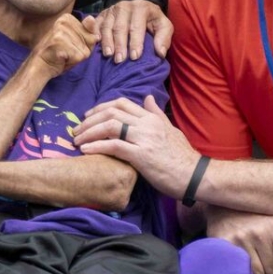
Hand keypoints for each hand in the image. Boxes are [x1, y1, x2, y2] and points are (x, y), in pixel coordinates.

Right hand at [31, 13, 99, 76]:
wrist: (39, 66)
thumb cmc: (58, 54)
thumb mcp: (77, 41)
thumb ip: (88, 31)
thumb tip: (92, 19)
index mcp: (67, 18)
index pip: (91, 33)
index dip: (83, 45)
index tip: (69, 46)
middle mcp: (64, 21)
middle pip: (90, 41)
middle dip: (81, 51)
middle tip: (66, 52)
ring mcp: (61, 31)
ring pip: (85, 50)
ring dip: (76, 58)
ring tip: (63, 56)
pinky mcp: (60, 42)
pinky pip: (79, 57)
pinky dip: (72, 62)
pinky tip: (61, 59)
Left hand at [74, 95, 196, 196]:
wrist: (195, 176)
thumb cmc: (182, 156)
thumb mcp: (170, 129)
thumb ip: (156, 114)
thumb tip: (148, 97)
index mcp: (152, 118)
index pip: (121, 103)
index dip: (101, 107)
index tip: (88, 116)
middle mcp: (146, 124)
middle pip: (112, 112)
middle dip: (90, 119)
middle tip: (77, 129)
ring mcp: (144, 138)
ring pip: (110, 126)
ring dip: (89, 132)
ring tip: (77, 140)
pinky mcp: (141, 156)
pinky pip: (114, 146)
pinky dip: (97, 146)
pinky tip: (86, 150)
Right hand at [95, 0, 173, 61]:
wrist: (139, 7)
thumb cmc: (152, 20)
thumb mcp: (163, 25)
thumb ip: (164, 38)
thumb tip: (160, 53)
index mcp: (141, 7)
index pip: (137, 26)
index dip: (136, 42)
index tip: (135, 57)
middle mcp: (125, 6)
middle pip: (120, 27)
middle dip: (120, 44)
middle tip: (120, 60)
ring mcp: (112, 9)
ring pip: (107, 26)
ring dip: (107, 41)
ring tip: (108, 55)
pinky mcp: (103, 14)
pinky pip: (97, 23)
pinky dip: (95, 33)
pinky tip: (96, 43)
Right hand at [205, 206, 272, 273]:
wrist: (221, 204)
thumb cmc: (254, 214)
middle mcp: (258, 233)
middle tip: (266, 255)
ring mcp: (240, 240)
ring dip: (258, 270)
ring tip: (253, 255)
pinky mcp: (225, 246)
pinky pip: (241, 272)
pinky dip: (244, 270)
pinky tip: (243, 258)